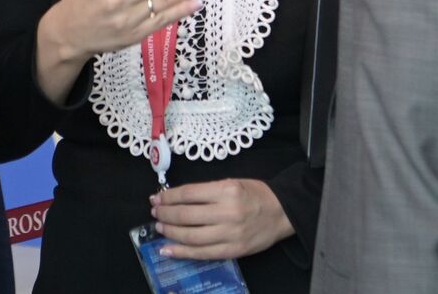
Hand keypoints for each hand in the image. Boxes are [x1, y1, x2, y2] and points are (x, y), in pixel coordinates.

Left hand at [150, 179, 293, 260]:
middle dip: (165, 214)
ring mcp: (230, 234)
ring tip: (160, 227)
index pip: (188, 194)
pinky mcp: (232, 251)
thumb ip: (206, 191)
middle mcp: (227, 212)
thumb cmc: (255, 194)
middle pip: (186, 215)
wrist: (282, 212)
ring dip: (170, 232)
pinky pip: (202, 253)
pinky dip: (182, 252)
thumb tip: (177, 198)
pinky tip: (168, 249)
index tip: (157, 198)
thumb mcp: (231, 183)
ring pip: (191, 236)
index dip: (168, 197)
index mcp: (226, 190)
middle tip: (155, 212)